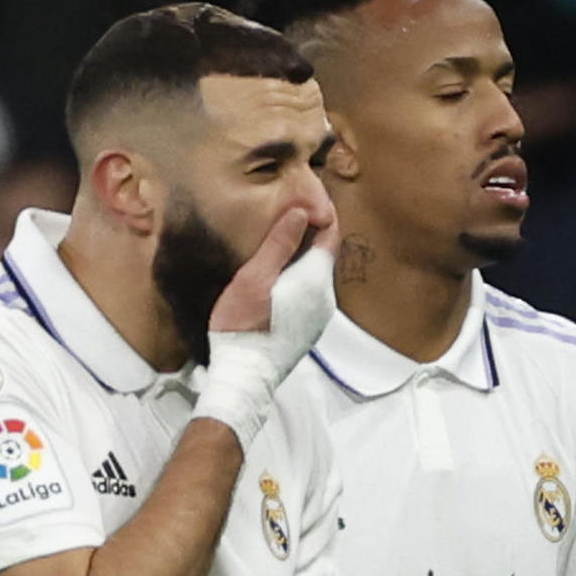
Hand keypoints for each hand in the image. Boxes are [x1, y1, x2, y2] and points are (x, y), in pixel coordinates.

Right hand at [192, 207, 339, 452]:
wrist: (243, 377)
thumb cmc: (243, 326)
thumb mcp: (254, 277)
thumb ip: (279, 243)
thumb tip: (302, 211)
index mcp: (316, 279)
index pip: (331, 235)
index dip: (322, 214)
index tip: (307, 197)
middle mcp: (325, 298)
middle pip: (323, 254)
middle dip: (310, 233)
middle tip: (288, 213)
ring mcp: (318, 317)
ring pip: (315, 275)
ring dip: (301, 257)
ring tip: (278, 243)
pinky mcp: (308, 330)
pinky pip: (308, 294)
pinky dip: (297, 278)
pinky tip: (275, 278)